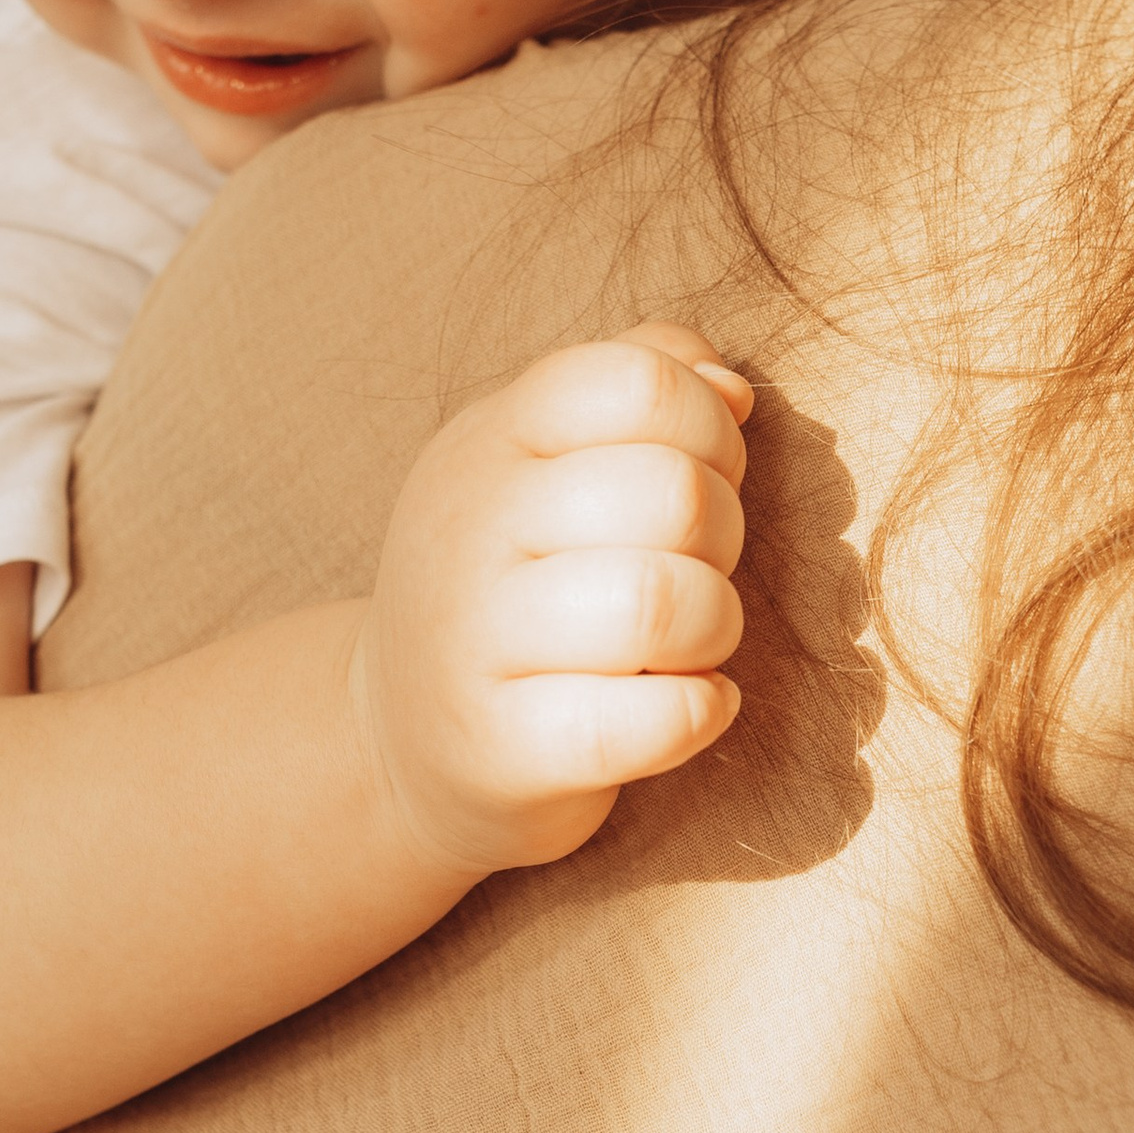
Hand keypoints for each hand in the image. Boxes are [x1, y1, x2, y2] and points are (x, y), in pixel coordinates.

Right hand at [350, 323, 750, 877]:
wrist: (401, 739)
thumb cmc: (518, 579)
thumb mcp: (547, 459)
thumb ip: (640, 391)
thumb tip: (732, 387)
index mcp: (493, 438)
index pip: (635, 381)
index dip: (708, 425)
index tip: (699, 473)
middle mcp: (473, 529)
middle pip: (672, 492)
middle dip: (723, 534)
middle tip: (695, 568)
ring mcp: (479, 644)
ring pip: (663, 603)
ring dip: (715, 624)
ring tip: (691, 641)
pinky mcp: (506, 750)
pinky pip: (655, 719)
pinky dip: (702, 709)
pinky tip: (687, 703)